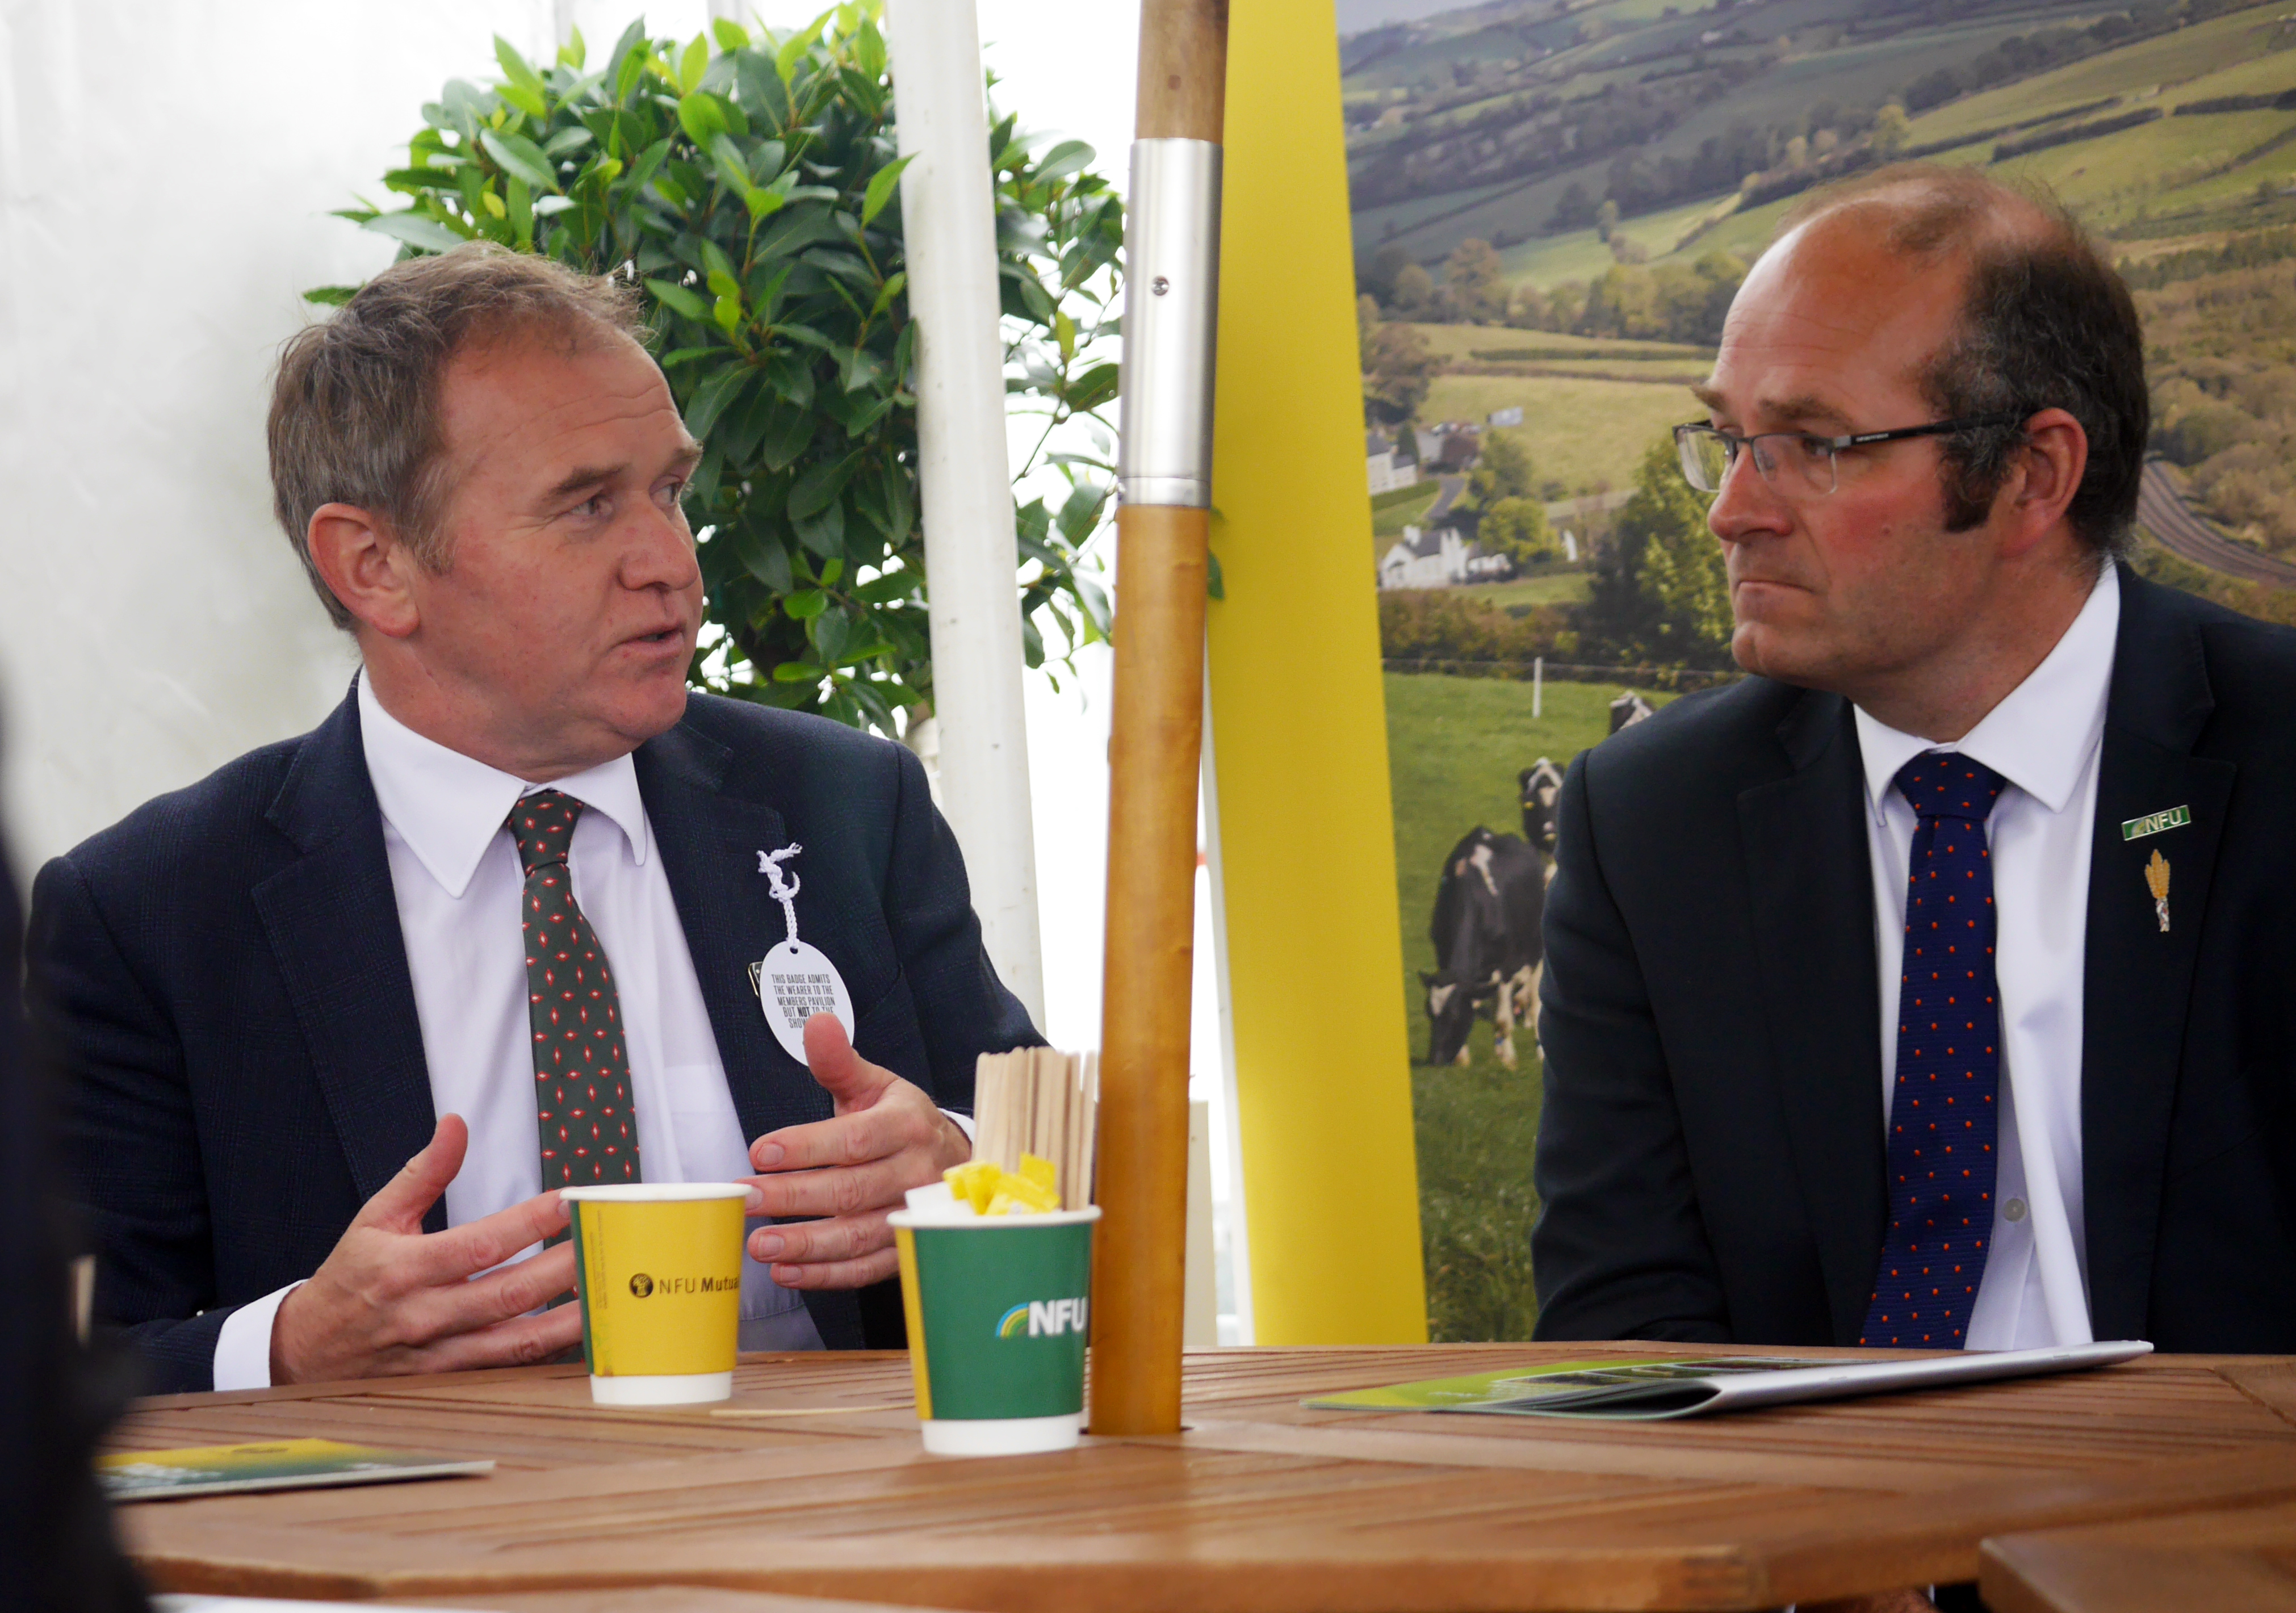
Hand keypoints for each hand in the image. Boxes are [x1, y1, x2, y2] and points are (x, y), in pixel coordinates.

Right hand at [270, 1115, 581, 1383]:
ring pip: (517, 1341)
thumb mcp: (375, 1218)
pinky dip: (548, 1353)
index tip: (570, 1202)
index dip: (530, 1223)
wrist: (304, 1354)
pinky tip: (583, 1333)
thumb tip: (456, 1124)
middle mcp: (426, 1315)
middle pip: (510, 1293)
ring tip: (611, 1291)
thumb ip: (423, 1172)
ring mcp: (441, 1355)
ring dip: (569, 1319)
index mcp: (406, 1269)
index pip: (481, 1245)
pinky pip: (508, 1369)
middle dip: (566, 1267)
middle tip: (608, 1240)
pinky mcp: (450, 1382)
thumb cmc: (349, 1280)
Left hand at [742, 1013, 970, 1288]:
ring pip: (858, 1234)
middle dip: (794, 1196)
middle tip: (746, 1198)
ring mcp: (912, 1215)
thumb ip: (839, 1061)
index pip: (854, 1139)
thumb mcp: (876, 1085)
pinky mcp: (904, 1249)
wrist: (955, 1161)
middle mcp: (915, 1173)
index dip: (806, 1147)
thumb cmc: (902, 1122)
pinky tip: (788, 1271)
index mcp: (907, 1125)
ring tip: (761, 1245)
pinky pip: (866, 1268)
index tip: (761, 1152)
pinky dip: (826, 1274)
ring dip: (806, 1244)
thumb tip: (817, 1023)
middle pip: (850, 1189)